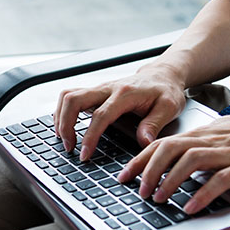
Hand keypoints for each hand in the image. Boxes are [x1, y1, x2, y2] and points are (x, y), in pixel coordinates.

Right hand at [53, 68, 186, 160]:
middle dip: (65, 124)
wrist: (162, 75)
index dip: (89, 136)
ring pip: (68, 96)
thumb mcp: (169, 108)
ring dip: (60, 118)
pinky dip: (63, 112)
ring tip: (65, 139)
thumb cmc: (165, 91)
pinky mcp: (95, 92)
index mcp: (125, 94)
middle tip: (69, 147)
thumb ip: (154, 124)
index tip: (85, 154)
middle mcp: (108, 88)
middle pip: (74, 100)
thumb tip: (143, 142)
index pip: (100, 115)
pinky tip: (65, 127)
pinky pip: (70, 97)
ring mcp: (99, 88)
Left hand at [116, 108, 229, 213]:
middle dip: (149, 170)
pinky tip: (190, 206)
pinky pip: (220, 180)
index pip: (164, 142)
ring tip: (158, 199)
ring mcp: (229, 152)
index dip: (141, 158)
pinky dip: (202, 193)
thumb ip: (202, 144)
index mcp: (205, 133)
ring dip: (170, 181)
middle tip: (138, 190)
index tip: (125, 175)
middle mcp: (212, 140)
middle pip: (170, 149)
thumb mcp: (225, 134)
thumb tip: (178, 159)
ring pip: (190, 161)